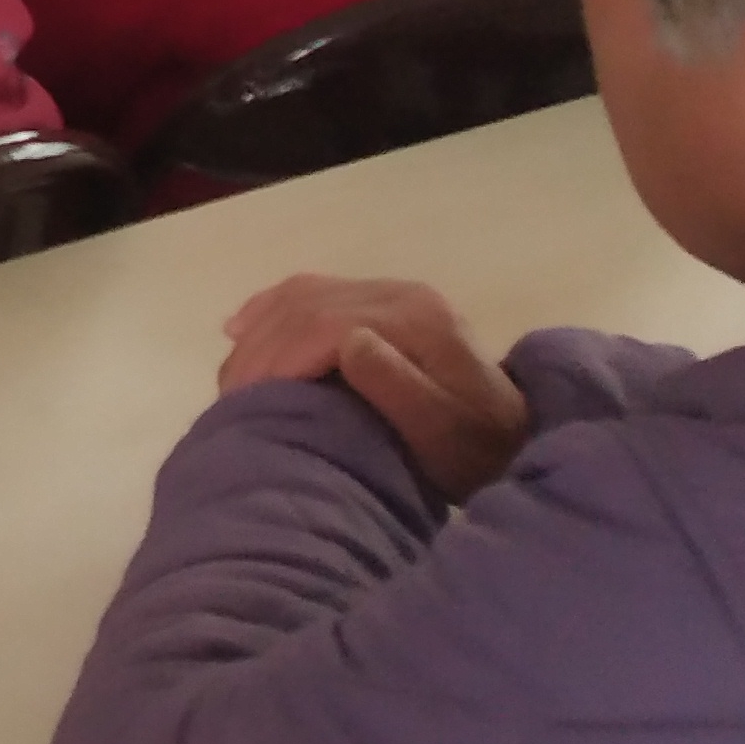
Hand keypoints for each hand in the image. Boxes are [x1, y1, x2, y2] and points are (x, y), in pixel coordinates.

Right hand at [220, 275, 529, 501]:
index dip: (278, 357)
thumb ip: (400, 387)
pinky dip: (271, 308)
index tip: (246, 400)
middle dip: (260, 346)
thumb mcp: (446, 435)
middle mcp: (402, 295)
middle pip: (308, 304)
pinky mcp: (383, 304)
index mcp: (416, 322)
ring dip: (259, 327)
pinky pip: (314, 291)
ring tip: (232, 372)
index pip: (325, 323)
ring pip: (303, 293)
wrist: (516, 441)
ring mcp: (392, 294)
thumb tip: (348, 340)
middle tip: (228, 394)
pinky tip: (241, 327)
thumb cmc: (476, 452)